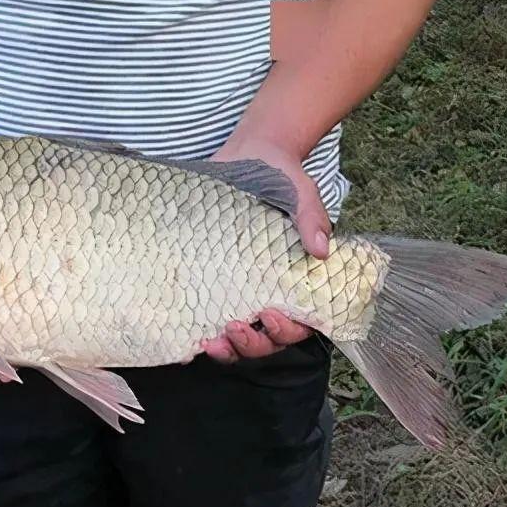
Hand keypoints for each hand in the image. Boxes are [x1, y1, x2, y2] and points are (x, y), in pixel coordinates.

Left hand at [202, 136, 330, 360]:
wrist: (248, 156)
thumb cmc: (282, 178)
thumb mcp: (301, 193)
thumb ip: (311, 218)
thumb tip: (320, 249)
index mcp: (295, 281)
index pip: (299, 323)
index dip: (287, 330)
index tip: (271, 314)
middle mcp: (267, 294)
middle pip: (266, 341)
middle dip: (251, 344)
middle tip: (233, 329)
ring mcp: (237, 292)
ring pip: (236, 340)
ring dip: (226, 350)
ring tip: (208, 343)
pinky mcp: (209, 284)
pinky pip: (205, 319)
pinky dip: (197, 334)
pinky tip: (186, 337)